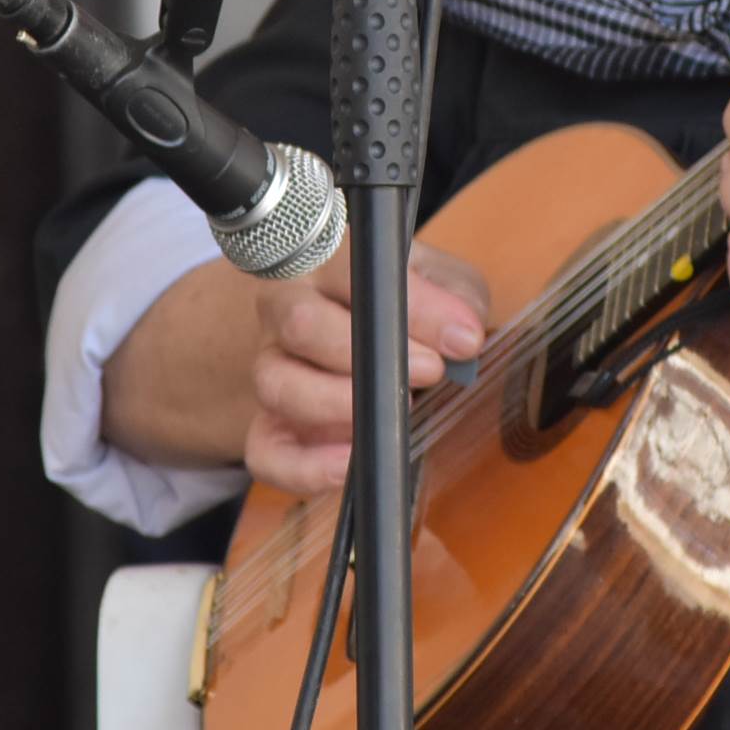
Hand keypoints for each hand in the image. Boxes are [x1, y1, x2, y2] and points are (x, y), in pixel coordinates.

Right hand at [243, 240, 490, 497]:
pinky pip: (266, 454)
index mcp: (326, 262)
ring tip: (393, 415)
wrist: (356, 333)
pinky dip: (305, 466)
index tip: (461, 340)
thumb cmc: (402, 302)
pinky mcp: (269, 426)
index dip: (411, 308)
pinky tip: (351, 464)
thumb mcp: (438, 280)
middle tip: (430, 373)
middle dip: (368, 356)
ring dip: (338, 405)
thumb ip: (456, 295)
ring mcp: (272, 368)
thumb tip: (463, 337)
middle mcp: (286, 309)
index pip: (353, 271)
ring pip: (279, 386)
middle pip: (300, 324)